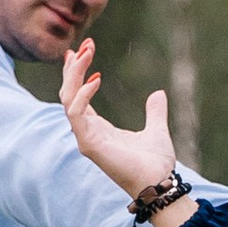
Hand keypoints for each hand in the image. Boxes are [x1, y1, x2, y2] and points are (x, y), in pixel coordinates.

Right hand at [60, 41, 181, 207]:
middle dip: (73, 68)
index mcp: (98, 129)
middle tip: (87, 44)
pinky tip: (96, 78)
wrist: (159, 183)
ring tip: (86, 52)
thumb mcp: (156, 130)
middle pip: (68, 94)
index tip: (83, 49)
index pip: (77, 97)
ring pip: (68, 100)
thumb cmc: (155, 163)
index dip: (77, 73)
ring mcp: (86, 138)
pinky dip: (82, 95)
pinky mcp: (88, 144)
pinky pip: (76, 114)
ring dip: (74, 74)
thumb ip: (154, 112)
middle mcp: (88, 132)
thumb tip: (158, 94)